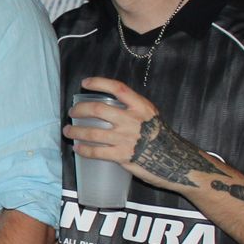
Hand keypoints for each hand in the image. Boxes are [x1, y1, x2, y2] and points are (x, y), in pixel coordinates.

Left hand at [64, 77, 215, 193]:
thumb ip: (132, 110)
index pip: (117, 88)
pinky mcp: (122, 156)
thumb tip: (109, 108)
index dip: (99, 83)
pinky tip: (77, 149)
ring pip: (92, 132)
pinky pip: (96, 152)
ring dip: (75, 131)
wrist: (175, 160)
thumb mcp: (150, 116)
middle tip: (72, 112)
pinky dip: (83, 150)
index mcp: (140, 107)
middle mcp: (132, 120)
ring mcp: (126, 138)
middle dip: (79, 110)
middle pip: (97, 109)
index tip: (85, 83)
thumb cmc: (161, 137)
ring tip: (68, 131)